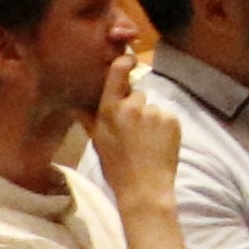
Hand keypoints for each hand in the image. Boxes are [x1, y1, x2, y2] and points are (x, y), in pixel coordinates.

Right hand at [85, 68, 188, 201]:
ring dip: (150, 118)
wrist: (144, 188)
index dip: (124, 63)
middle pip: (137, 94)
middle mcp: (133, 106)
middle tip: (134, 131)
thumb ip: (90, 118)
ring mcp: (155, 112)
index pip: (118, 74)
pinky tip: (158, 143)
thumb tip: (76, 103)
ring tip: (146, 141)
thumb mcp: (97, 142)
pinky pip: (166, 116)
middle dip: (136, 107)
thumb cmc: (116, 168)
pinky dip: (164, 127)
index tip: (127, 59)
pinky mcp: (172, 120)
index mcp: (110, 110)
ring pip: (152, 107)